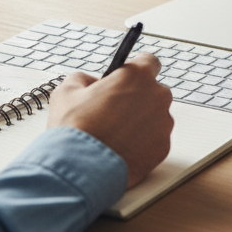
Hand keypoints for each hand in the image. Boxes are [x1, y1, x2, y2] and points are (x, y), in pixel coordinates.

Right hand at [48, 53, 172, 187]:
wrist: (81, 170)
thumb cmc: (76, 129)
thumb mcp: (67, 91)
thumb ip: (84, 79)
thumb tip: (91, 83)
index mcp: (138, 75)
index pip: (149, 61)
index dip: (134, 70)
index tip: (125, 80)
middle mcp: (157, 96)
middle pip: (153, 91)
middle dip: (137, 98)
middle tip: (113, 112)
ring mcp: (164, 123)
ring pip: (156, 116)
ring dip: (141, 121)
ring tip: (115, 134)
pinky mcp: (163, 148)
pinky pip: (155, 139)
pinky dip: (143, 143)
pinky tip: (122, 148)